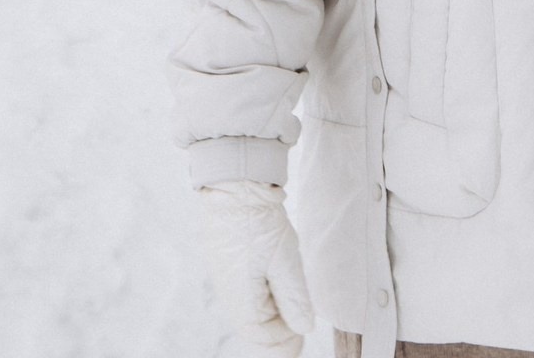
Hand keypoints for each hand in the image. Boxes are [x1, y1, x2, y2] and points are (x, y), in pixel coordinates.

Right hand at [198, 179, 314, 354]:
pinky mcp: (233, 266)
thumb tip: (303, 329)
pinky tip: (279, 288)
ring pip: (255, 311)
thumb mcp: (285, 262)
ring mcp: (230, 282)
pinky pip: (250, 293)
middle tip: (300, 336)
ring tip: (294, 314)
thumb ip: (294, 299)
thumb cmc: (258, 226)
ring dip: (274, 316)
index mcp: (243, 305)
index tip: (302, 342)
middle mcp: (232, 299)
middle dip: (280, 333)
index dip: (285, 345)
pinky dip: (267, 297)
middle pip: (259, 329)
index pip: (265, 339)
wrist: (234, 192)